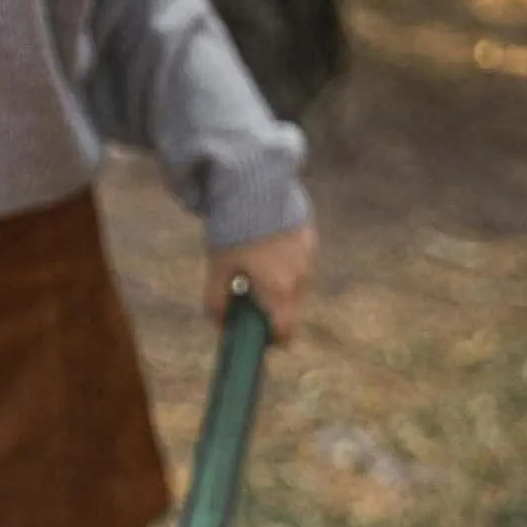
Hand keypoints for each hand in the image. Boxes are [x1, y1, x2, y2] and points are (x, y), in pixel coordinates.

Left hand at [204, 221, 316, 343]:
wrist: (253, 186)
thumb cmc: (232, 231)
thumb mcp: (217, 270)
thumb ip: (216, 304)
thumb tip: (221, 326)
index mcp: (278, 290)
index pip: (285, 331)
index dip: (272, 340)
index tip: (259, 337)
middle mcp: (300, 277)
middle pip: (293, 312)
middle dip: (275, 314)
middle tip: (254, 303)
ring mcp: (308, 256)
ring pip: (299, 287)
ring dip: (282, 289)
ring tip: (259, 272)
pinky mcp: (310, 238)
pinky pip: (301, 263)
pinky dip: (287, 266)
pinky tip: (269, 251)